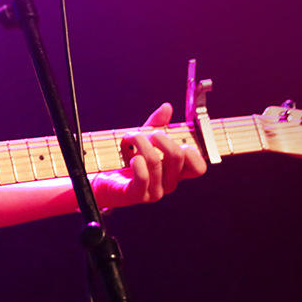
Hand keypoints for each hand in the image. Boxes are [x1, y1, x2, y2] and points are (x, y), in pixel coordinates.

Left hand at [90, 102, 206, 208]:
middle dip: (161, 137)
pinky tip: (131, 156)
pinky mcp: (137, 195)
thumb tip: (167, 107)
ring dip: (141, 142)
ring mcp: (154, 191)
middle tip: (148, 133)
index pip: (198, 167)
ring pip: (156, 161)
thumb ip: (157, 124)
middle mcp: (169, 183)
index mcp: (176, 171)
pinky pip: (143, 176)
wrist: (102, 179)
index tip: (176, 138)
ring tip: (130, 136)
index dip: (193, 152)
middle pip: (178, 156)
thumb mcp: (144, 138)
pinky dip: (137, 162)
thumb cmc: (126, 159)